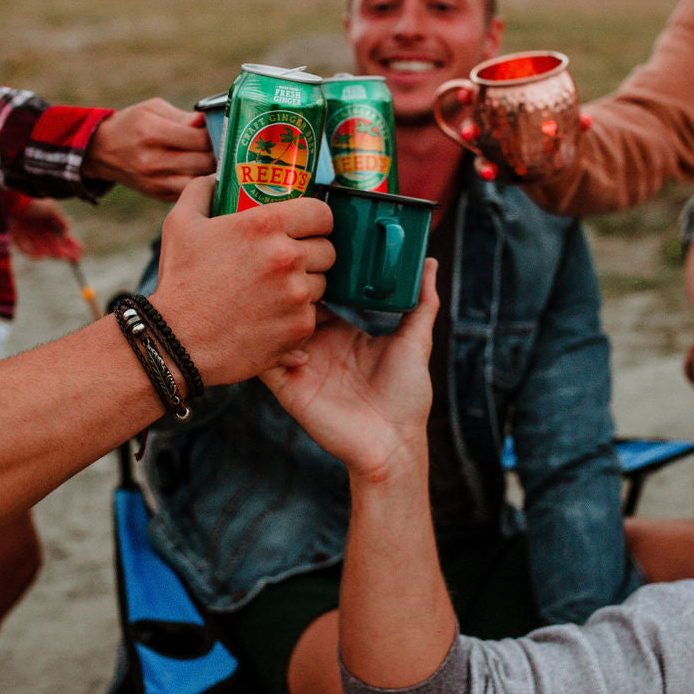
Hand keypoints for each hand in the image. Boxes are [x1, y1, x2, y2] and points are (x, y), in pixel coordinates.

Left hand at [6, 199, 82, 260]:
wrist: (12, 199)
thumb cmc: (32, 202)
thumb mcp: (50, 209)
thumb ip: (60, 220)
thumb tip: (69, 230)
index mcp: (49, 222)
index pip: (63, 236)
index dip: (72, 244)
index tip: (81, 250)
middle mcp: (39, 230)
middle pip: (55, 245)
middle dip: (65, 252)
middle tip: (75, 258)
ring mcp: (29, 236)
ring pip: (43, 249)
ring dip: (53, 253)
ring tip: (62, 255)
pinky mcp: (17, 239)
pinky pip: (27, 250)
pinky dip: (34, 253)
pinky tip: (44, 255)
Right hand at [83, 100, 213, 200]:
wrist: (103, 151)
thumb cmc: (133, 124)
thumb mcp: (153, 109)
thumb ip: (183, 117)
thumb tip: (209, 122)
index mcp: (152, 132)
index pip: (198, 138)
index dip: (216, 135)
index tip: (222, 131)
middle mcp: (152, 160)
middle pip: (203, 162)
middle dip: (219, 154)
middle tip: (226, 147)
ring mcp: (155, 182)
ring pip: (199, 181)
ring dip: (213, 172)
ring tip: (217, 161)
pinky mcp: (159, 195)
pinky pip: (190, 193)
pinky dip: (201, 184)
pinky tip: (205, 173)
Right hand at [149, 177, 334, 386]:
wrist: (176, 341)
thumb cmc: (179, 281)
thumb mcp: (180, 224)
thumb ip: (201, 191)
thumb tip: (216, 177)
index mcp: (265, 224)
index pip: (322, 213)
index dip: (316, 221)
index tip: (306, 229)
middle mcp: (287, 257)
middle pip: (327, 249)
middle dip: (311, 254)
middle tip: (288, 263)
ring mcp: (297, 294)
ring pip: (322, 283)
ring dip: (304, 285)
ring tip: (274, 292)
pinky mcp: (300, 326)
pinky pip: (312, 314)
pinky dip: (297, 315)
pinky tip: (270, 316)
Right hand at [262, 260, 438, 479]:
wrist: (392, 444)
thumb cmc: (407, 397)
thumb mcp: (416, 342)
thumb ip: (422, 303)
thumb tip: (429, 262)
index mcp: (344, 332)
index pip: (319, 294)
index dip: (314, 273)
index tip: (312, 250)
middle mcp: (319, 345)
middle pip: (292, 306)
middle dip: (289, 286)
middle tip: (290, 265)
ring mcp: (300, 365)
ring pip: (273, 328)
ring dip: (274, 310)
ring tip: (285, 295)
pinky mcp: (287, 387)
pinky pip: (263, 361)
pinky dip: (267, 345)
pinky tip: (288, 336)